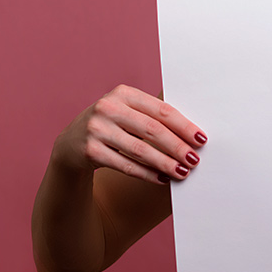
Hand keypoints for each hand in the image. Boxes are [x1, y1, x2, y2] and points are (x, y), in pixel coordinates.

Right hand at [53, 84, 206, 183]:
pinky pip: (125, 165)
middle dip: (177, 147)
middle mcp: (108, 107)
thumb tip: (191, 132)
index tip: (201, 139)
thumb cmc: (111, 126)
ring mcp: (96, 129)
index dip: (184, 125)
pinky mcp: (89, 151)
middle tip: (195, 159)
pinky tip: (162, 179)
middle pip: (153, 130)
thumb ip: (153, 116)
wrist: (70, 145)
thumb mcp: (127, 112)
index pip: (161, 110)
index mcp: (124, 93)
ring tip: (182, 172)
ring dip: (165, 163)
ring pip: (140, 149)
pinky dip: (147, 173)